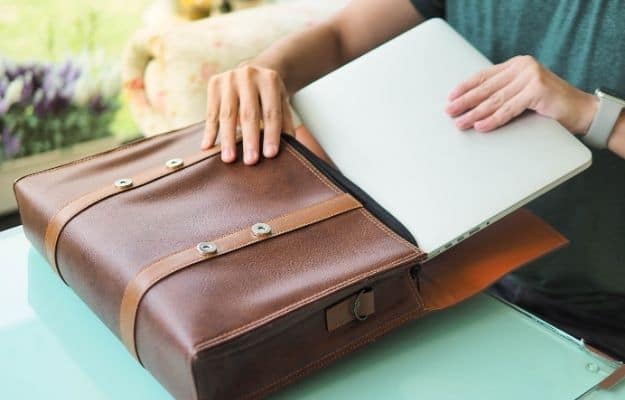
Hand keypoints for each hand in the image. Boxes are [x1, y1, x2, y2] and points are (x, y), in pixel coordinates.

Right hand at [202, 64, 293, 164]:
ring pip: (227, 114)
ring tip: (229, 159)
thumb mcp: (282, 102)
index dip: (271, 134)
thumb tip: (290, 146)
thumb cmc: (269, 94)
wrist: (252, 71)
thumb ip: (285, 122)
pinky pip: (211, 113)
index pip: (272, 112)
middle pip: (248, 113)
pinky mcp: (214, 84)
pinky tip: (207, 147)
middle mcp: (248, 76)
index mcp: (270, 80)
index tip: (270, 155)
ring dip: (227, 139)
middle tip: (250, 161)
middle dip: (250, 139)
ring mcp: (229, 78)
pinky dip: (210, 131)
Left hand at [445, 55, 596, 133]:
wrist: (581, 110)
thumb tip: (471, 104)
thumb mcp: (522, 93)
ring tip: (460, 123)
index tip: (450, 97)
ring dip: (474, 113)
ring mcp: (531, 77)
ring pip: (495, 100)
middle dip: (465, 101)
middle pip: (486, 88)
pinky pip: (508, 109)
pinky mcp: (537, 91)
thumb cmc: (548, 105)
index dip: (466, 87)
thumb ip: (504, 92)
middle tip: (449, 111)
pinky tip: (480, 126)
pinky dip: (492, 119)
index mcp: (517, 64)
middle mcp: (523, 67)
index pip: (484, 75)